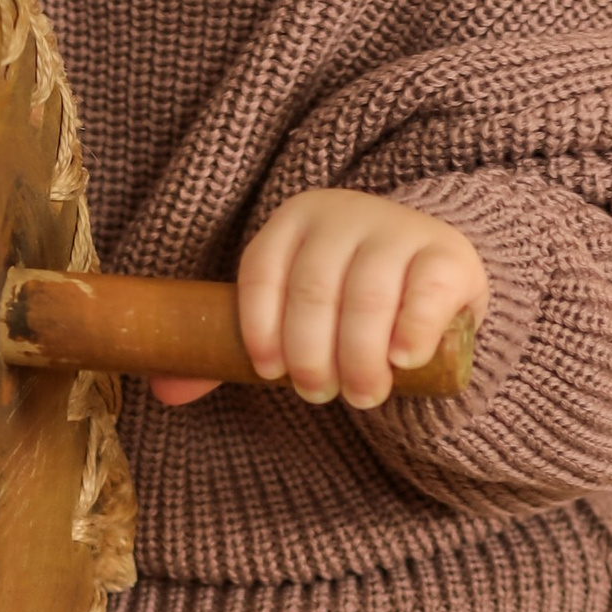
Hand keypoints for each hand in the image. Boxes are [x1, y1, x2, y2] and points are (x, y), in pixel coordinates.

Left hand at [151, 188, 486, 411]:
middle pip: (313, 289)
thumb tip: (164, 393)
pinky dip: (410, 332)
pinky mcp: (448, 256)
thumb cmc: (345, 298)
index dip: (260, 326)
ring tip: (362, 395)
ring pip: (367, 295)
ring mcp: (398, 231)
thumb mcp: (291, 310)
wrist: (430, 274)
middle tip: (318, 396)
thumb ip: (237, 348)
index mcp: (292, 222)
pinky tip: (403, 361)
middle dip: (311, 354)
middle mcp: (343, 215)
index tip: (269, 373)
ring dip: (359, 357)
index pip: (262, 270)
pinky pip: (425, 293)